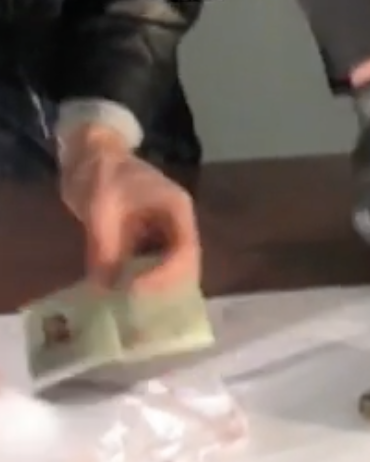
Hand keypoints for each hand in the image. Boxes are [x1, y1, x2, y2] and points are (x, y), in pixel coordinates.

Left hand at [59, 125, 199, 291]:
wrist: (91, 154)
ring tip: (134, 305)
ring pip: (169, 265)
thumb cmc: (102, 174)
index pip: (186, 249)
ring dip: (154, 284)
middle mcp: (177, 221)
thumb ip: (104, 245)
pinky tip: (123, 291)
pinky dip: (139, 277)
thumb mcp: (99, 208)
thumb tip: (104, 286)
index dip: (168, 274)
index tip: (140, 290)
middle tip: (140, 307)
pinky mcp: (148, 235)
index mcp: (177, 209)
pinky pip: (150, 261)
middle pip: (184, 262)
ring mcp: (164, 229)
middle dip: (165, 286)